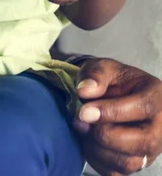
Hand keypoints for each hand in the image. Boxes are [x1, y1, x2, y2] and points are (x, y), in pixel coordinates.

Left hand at [74, 58, 161, 174]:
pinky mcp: (135, 163)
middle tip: (80, 121)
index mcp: (156, 97)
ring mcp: (151, 149)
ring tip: (82, 129)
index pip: (143, 107)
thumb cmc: (111, 80)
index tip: (84, 111)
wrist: (111, 93)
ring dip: (97, 148)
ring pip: (129, 162)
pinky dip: (96, 160)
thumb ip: (95, 75)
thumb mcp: (103, 67)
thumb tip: (85, 91)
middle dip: (104, 134)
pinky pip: (116, 172)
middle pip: (142, 141)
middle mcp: (160, 127)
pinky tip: (87, 142)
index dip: (111, 112)